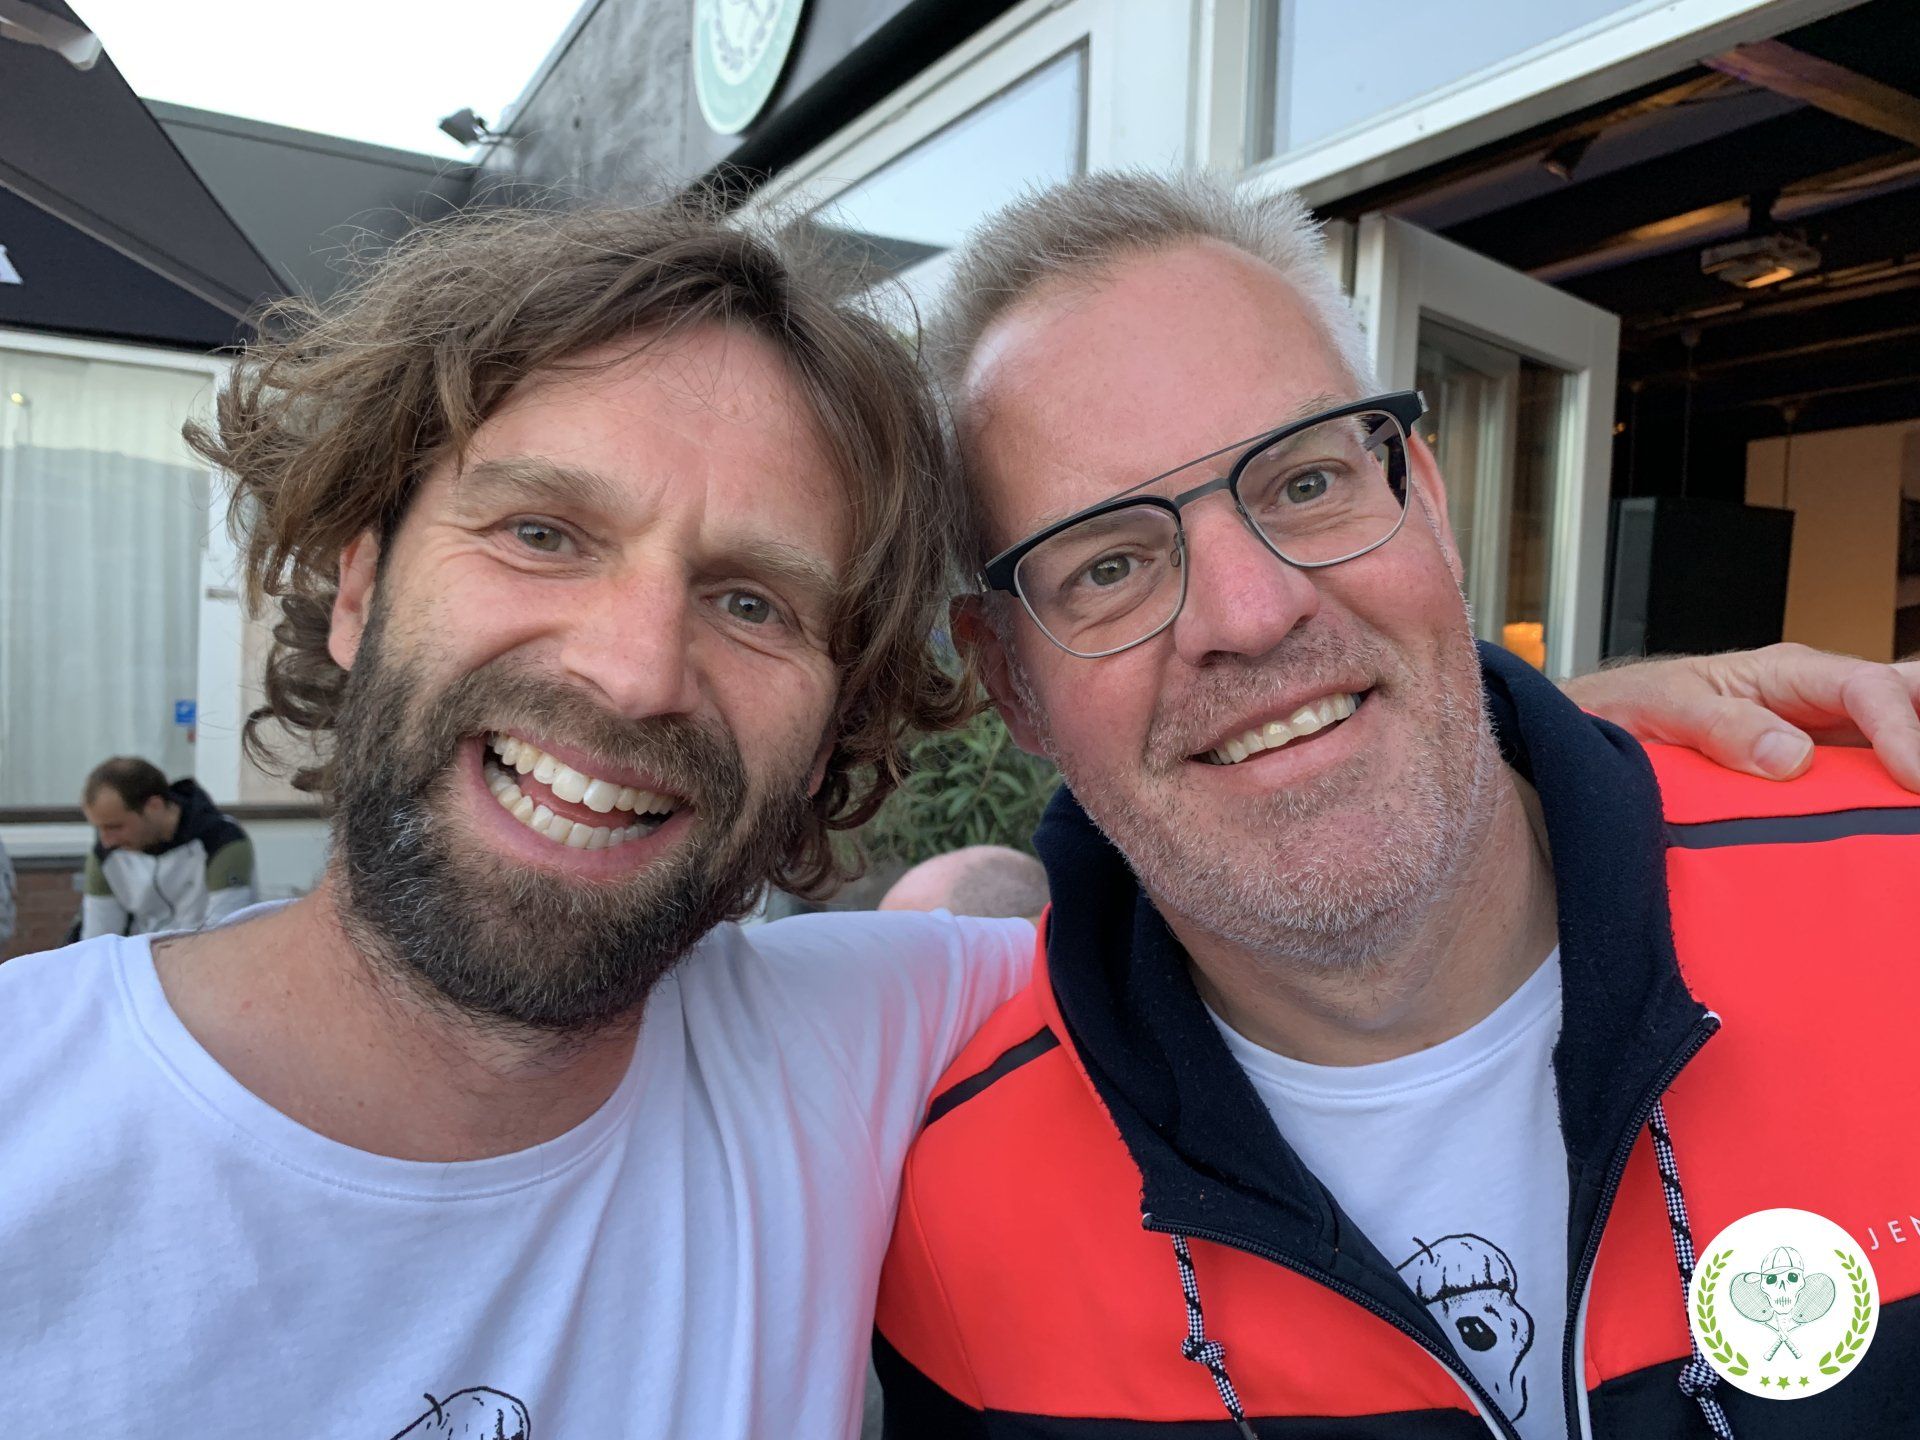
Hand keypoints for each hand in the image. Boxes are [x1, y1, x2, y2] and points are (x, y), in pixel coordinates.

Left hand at [1563, 644, 1919, 791]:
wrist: (1601, 727)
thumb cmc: (1629, 707)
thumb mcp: (1663, 707)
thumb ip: (1721, 725)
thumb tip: (1791, 756)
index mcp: (1787, 674)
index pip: (1868, 689)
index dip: (1902, 730)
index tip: (1913, 778)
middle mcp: (1817, 700)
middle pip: (1904, 696)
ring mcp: (1823, 736)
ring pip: (1896, 729)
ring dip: (1911, 757)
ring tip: (1914, 807)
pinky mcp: (1817, 774)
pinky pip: (1868, 778)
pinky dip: (1890, 793)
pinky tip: (1898, 820)